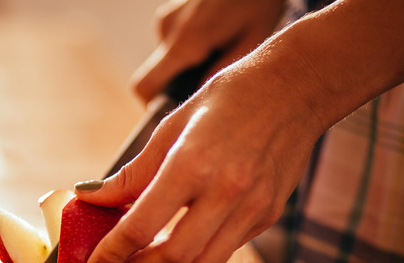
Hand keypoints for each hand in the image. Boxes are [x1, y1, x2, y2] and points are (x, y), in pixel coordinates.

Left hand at [76, 58, 322, 262]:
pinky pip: (228, 248)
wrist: (295, 89)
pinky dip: (199, 253)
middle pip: (175, 256)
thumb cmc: (228, 100)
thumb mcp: (171, 127)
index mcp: (192, 162)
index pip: (141, 226)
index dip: (112, 252)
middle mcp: (227, 190)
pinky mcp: (269, 215)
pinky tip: (182, 241)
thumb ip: (132, 173)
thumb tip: (91, 196)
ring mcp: (254, 207)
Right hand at [132, 0, 286, 101]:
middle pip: (155, 76)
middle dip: (177, 85)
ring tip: (220, 51)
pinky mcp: (170, 13)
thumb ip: (221, 75)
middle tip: (211, 79)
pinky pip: (172, 44)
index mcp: (186, 42)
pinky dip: (188, 50)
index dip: (152, 106)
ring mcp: (166, 19)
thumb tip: (197, 100)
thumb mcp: (250, 43)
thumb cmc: (258, 4)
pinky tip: (215, 39)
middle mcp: (168, 30)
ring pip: (166, 60)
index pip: (145, 87)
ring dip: (186, 66)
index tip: (174, 111)